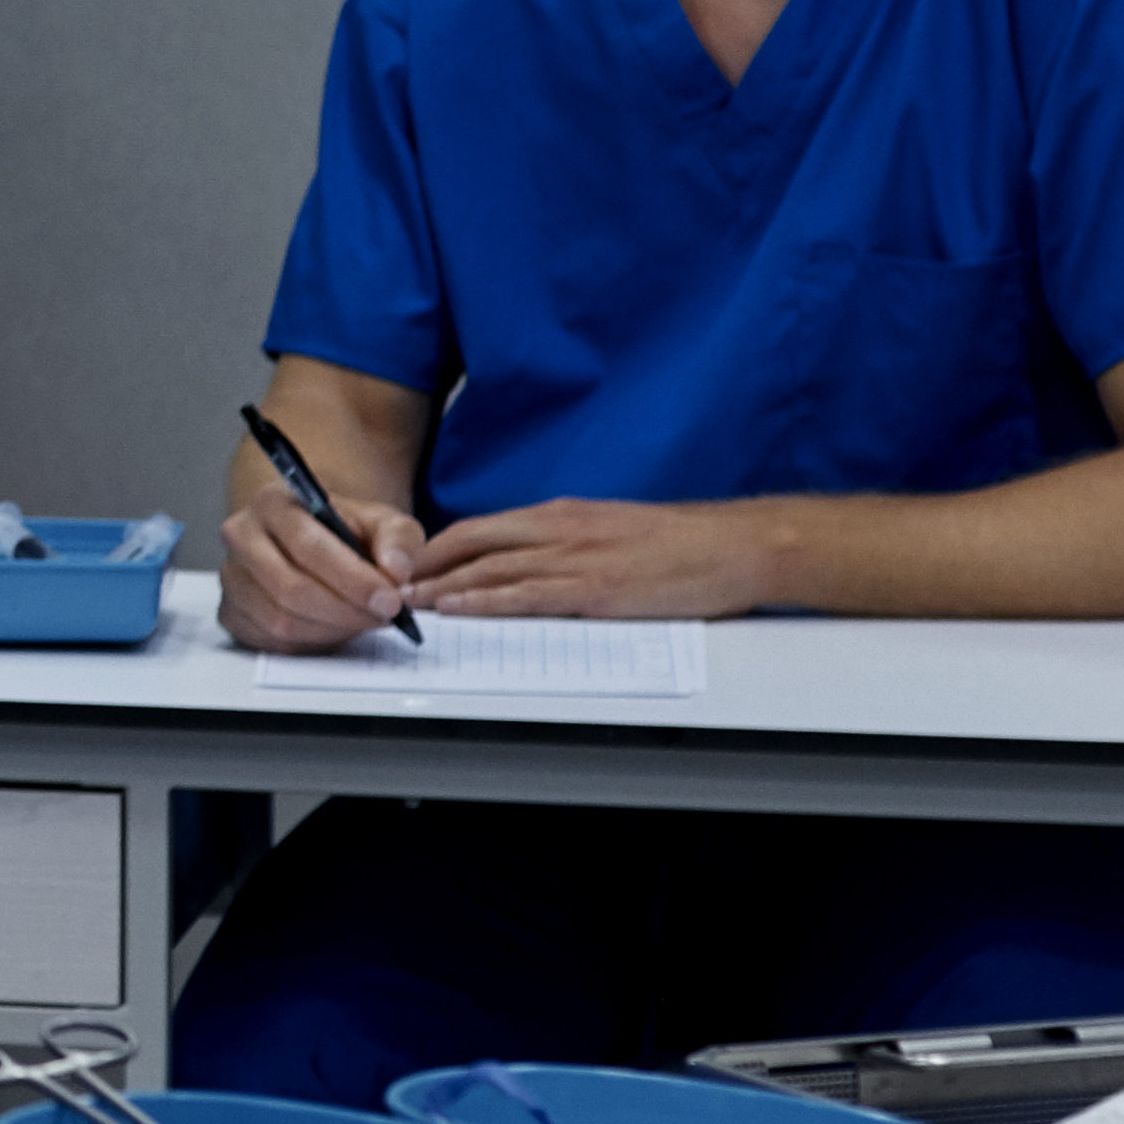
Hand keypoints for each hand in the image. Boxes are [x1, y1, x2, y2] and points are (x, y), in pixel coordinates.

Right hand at [221, 480, 431, 650]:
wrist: (312, 539)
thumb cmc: (345, 530)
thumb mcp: (381, 521)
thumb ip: (398, 539)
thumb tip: (396, 571)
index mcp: (273, 503)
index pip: (307, 546)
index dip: (352, 579)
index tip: (391, 601)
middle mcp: (241, 536)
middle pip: (290, 588)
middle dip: (345, 610)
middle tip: (385, 618)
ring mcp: (231, 577)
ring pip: (281, 620)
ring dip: (333, 629)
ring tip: (364, 621)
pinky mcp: (231, 612)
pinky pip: (272, 641)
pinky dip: (312, 642)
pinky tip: (336, 628)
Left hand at [408, 497, 779, 619]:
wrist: (731, 547)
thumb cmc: (680, 544)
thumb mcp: (611, 530)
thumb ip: (569, 542)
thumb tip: (533, 561)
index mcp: (562, 515)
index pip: (483, 526)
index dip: (441, 546)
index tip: (412, 561)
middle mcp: (559, 529)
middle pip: (474, 542)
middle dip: (428, 564)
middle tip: (392, 582)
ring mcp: (575, 558)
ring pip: (491, 569)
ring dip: (444, 587)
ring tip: (408, 600)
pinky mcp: (594, 588)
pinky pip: (526, 595)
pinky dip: (485, 602)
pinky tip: (459, 609)